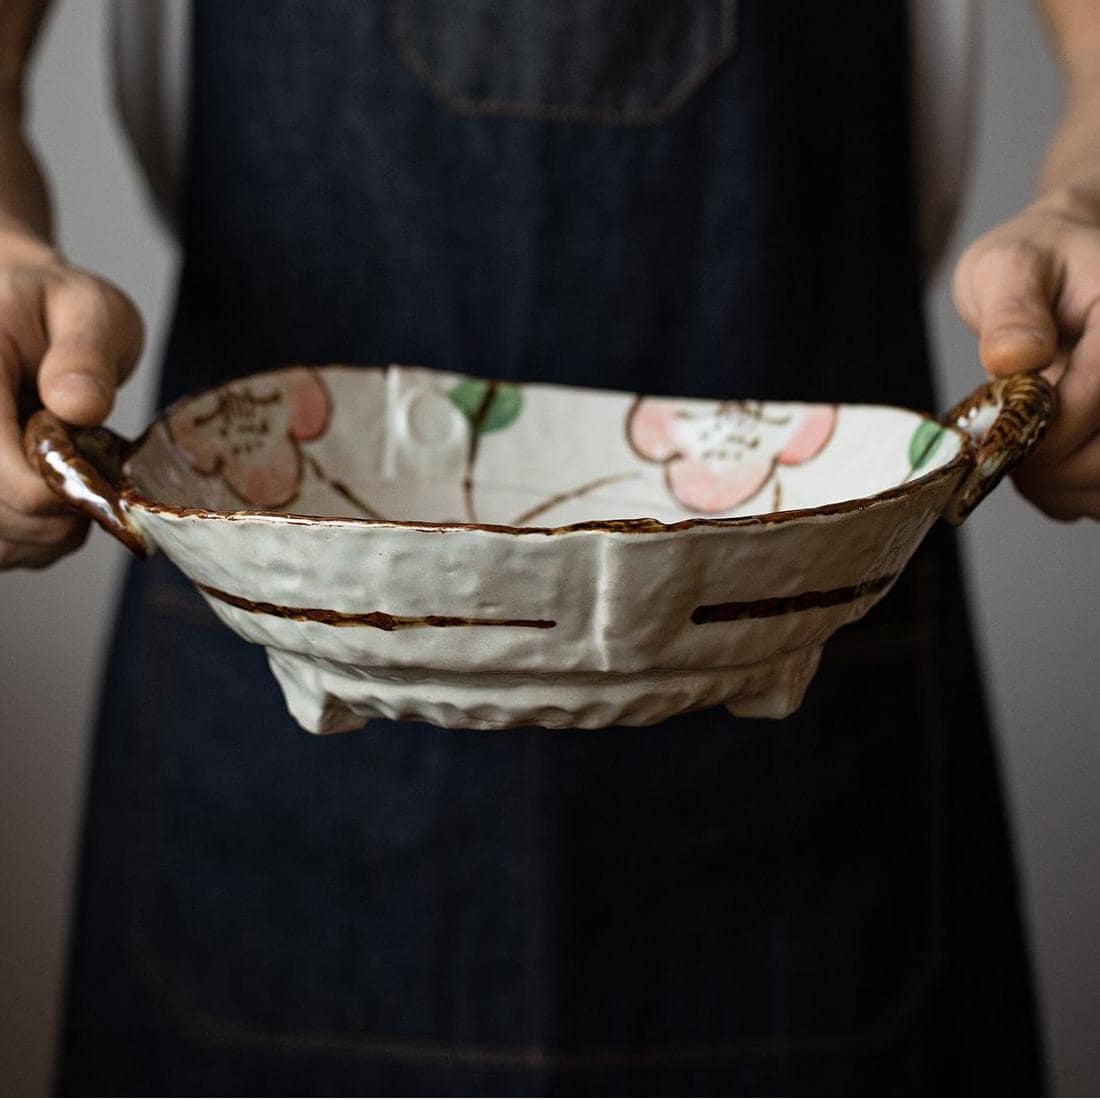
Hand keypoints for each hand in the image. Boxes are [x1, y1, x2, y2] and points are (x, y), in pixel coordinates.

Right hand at [0, 234, 142, 567]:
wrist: (29, 316)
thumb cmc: (60, 309)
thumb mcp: (89, 308)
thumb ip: (86, 352)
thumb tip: (79, 405)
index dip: (54, 489)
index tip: (99, 471)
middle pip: (1, 517)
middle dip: (61, 512)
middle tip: (94, 468)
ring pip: (2, 545)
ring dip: (54, 530)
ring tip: (75, 476)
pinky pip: (5, 551)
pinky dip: (43, 540)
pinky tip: (59, 498)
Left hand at [953, 186, 1099, 520]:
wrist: (1060, 272)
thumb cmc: (1035, 263)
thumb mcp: (1008, 265)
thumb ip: (1012, 309)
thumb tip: (1014, 356)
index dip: (1047, 433)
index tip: (999, 442)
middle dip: (1054, 469)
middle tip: (1003, 457)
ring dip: (1062, 489)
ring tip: (1020, 460)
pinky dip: (1073, 496)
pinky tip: (1043, 470)